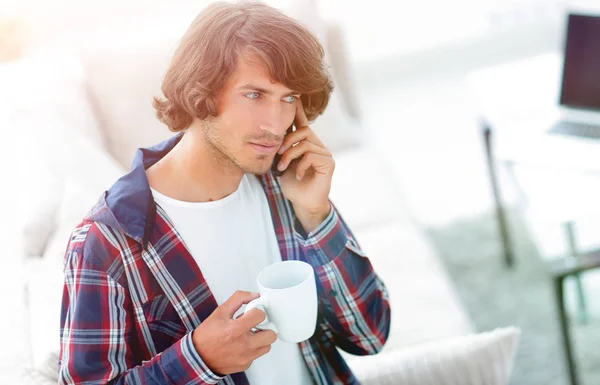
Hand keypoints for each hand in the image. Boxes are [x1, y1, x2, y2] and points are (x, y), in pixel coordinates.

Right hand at [191, 291, 276, 374]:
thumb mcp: (220, 311)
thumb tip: (254, 295)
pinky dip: (253, 350)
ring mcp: (246, 357)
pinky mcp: (245, 365)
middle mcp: (244, 345)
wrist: (198, 357)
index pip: (261, 315)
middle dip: (264, 327)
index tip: (252, 313)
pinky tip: (242, 345)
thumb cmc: (207, 335)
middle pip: (271, 334)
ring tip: (250, 335)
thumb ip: (238, 299)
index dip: (257, 311)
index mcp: (236, 329)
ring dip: (261, 339)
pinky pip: (257, 355)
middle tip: (255, 325)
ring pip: (267, 346)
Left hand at [276, 100, 333, 231]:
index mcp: (306, 142)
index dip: (298, 110)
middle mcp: (317, 144)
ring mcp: (324, 153)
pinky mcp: (329, 163)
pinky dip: (300, 165)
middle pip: (303, 130)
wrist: (302, 203)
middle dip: (286, 141)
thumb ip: (280, 148)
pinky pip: (311, 155)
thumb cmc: (291, 184)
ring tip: (282, 167)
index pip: (302, 122)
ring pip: (305, 143)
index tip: (293, 96)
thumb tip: (268, 134)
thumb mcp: (281, 163)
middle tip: (278, 155)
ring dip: (289, 155)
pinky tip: (296, 174)